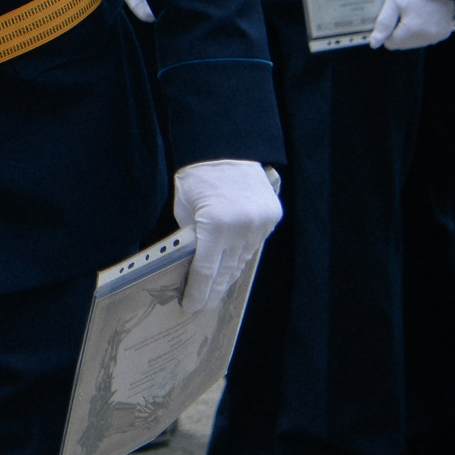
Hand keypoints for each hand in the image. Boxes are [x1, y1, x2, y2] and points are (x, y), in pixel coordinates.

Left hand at [171, 159, 281, 313]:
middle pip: (226, 271)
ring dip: (228, 276)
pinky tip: (232, 268)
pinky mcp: (271, 217)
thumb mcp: (184, 210)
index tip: (190, 306)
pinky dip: (242, 256)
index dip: (197, 291)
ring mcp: (260, 223)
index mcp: (215, 225)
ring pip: (242, 261)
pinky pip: (254, 245)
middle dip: (213, 291)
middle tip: (203, 305)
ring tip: (216, 291)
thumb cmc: (196, 177)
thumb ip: (191, 238)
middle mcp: (241, 228)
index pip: (205, 270)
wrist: (224, 147)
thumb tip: (193, 264)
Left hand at [370, 0, 454, 49]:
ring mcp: (437, 36)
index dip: (388, 30)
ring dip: (410, 33)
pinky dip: (421, 32)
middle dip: (399, 32)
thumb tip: (374, 44)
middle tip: (405, 13)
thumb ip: (382, 24)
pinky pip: (426, 39)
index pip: (391, 43)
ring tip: (415, 14)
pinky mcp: (444, 34)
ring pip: (414, 43)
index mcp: (412, 30)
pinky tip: (423, 17)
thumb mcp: (393, 2)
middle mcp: (427, 37)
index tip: (394, 16)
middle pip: (403, 44)